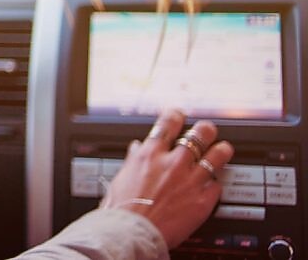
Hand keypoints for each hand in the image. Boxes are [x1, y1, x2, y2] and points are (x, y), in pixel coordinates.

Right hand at [100, 108, 233, 246]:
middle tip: (207, 131)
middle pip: (199, 134)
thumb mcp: (122, 177)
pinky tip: (214, 185)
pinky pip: (217, 186)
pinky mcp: (203, 201)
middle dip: (205, 130)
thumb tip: (137, 149)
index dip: (176, 114)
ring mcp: (190, 181)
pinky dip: (215, 185)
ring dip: (222, 151)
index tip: (180, 114)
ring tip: (224, 149)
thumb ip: (134, 159)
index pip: (168, 122)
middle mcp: (173, 163)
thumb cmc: (122, 208)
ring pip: (216, 156)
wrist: (132, 232)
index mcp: (150, 154)